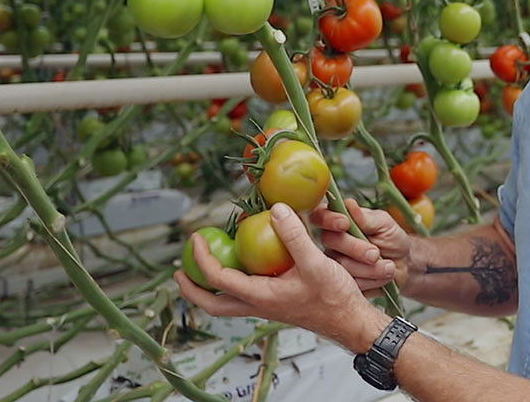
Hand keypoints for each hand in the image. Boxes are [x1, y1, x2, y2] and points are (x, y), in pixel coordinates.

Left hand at [175, 202, 383, 347]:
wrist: (350, 321)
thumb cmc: (333, 298)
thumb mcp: (315, 263)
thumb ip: (295, 236)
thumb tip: (276, 209)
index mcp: (260, 297)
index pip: (219, 280)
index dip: (202, 258)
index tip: (196, 238)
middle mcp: (258, 305)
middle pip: (213, 305)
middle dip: (192, 290)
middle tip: (180, 272)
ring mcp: (267, 307)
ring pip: (227, 303)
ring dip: (210, 288)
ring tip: (206, 266)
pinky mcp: (276, 304)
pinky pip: (245, 296)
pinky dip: (234, 283)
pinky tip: (244, 265)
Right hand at [309, 197, 413, 295]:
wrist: (403, 266)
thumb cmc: (392, 239)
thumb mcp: (385, 224)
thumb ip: (366, 217)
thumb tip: (349, 204)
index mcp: (339, 221)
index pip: (321, 215)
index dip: (328, 219)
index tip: (345, 223)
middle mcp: (333, 242)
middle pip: (329, 241)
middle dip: (354, 247)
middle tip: (375, 253)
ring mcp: (335, 264)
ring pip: (340, 266)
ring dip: (368, 268)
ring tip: (387, 266)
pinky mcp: (341, 284)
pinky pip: (349, 284)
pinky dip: (370, 280)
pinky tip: (382, 276)